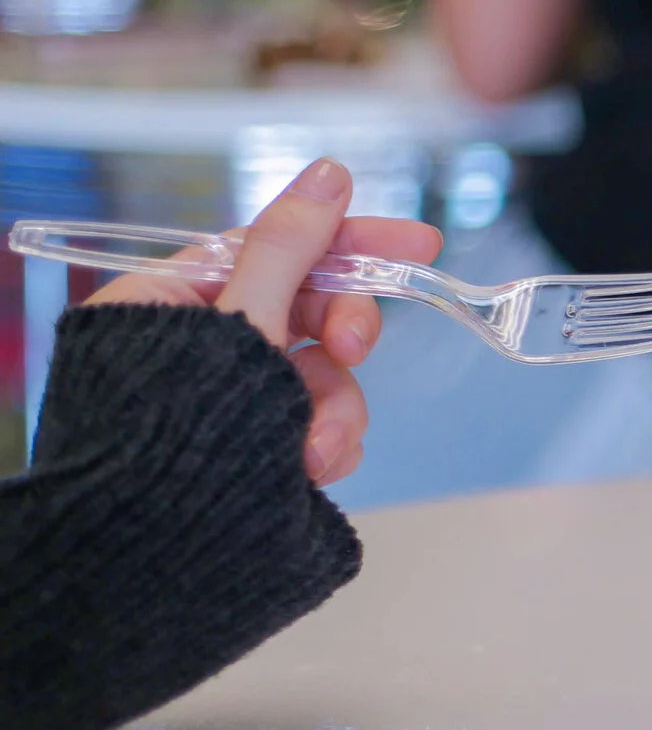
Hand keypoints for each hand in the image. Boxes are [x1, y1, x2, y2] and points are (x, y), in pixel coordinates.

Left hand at [87, 157, 443, 486]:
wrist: (155, 555)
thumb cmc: (178, 433)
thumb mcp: (240, 322)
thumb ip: (289, 248)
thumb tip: (329, 174)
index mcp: (172, 302)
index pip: (273, 247)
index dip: (348, 241)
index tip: (418, 245)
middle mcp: (201, 348)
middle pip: (305, 313)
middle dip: (341, 336)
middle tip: (354, 348)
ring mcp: (233, 403)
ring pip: (322, 379)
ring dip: (334, 411)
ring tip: (315, 451)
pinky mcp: (260, 448)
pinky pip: (318, 427)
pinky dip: (326, 447)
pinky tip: (308, 472)